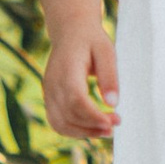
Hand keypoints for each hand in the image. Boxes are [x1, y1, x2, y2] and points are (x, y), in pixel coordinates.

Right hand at [45, 21, 118, 141]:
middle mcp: (53, 84)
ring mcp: (48, 92)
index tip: (113, 122)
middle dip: (93, 126)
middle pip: (68, 116)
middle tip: (116, 123)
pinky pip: (57, 121)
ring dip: (83, 132)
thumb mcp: (106, 51)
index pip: (75, 101)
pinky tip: (91, 127)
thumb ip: (109, 76)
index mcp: (67, 70)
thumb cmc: (91, 40)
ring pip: (60, 124)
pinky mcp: (49, 97)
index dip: (93, 116)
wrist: (70, 30)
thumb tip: (113, 104)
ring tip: (106, 130)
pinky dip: (73, 130)